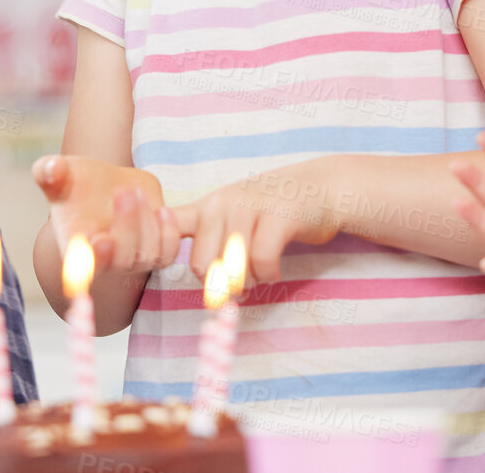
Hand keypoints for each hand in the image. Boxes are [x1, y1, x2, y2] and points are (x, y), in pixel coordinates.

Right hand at [33, 155, 180, 276]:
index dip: (96, 259)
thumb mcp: (60, 175)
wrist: (104, 185)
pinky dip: (170, 235)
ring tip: (134, 192)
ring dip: (147, 225)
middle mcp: (107, 261)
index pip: (87, 266)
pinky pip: (169, 252)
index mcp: (77, 250)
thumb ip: (49, 173)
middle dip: (127, 227)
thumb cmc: (76, 184)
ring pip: (149, 255)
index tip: (101, 240)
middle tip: (123, 192)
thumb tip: (49, 169)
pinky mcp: (157, 247)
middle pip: (123, 260)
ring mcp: (134, 257)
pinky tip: (163, 210)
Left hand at [170, 167, 338, 286]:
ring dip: (249, 281)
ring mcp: (249, 206)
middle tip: (241, 281)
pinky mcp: (278, 216)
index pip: (167, 230)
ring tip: (260, 272)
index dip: (162, 253)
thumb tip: (209, 296)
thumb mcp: (234, 220)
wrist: (322, 187)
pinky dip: (269, 275)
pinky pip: (262, 262)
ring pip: (232, 268)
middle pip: (201, 266)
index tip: (185, 269)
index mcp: (205, 207)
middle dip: (221, 283)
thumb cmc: (273, 212)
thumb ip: (213, 250)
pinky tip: (275, 269)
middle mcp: (221, 204)